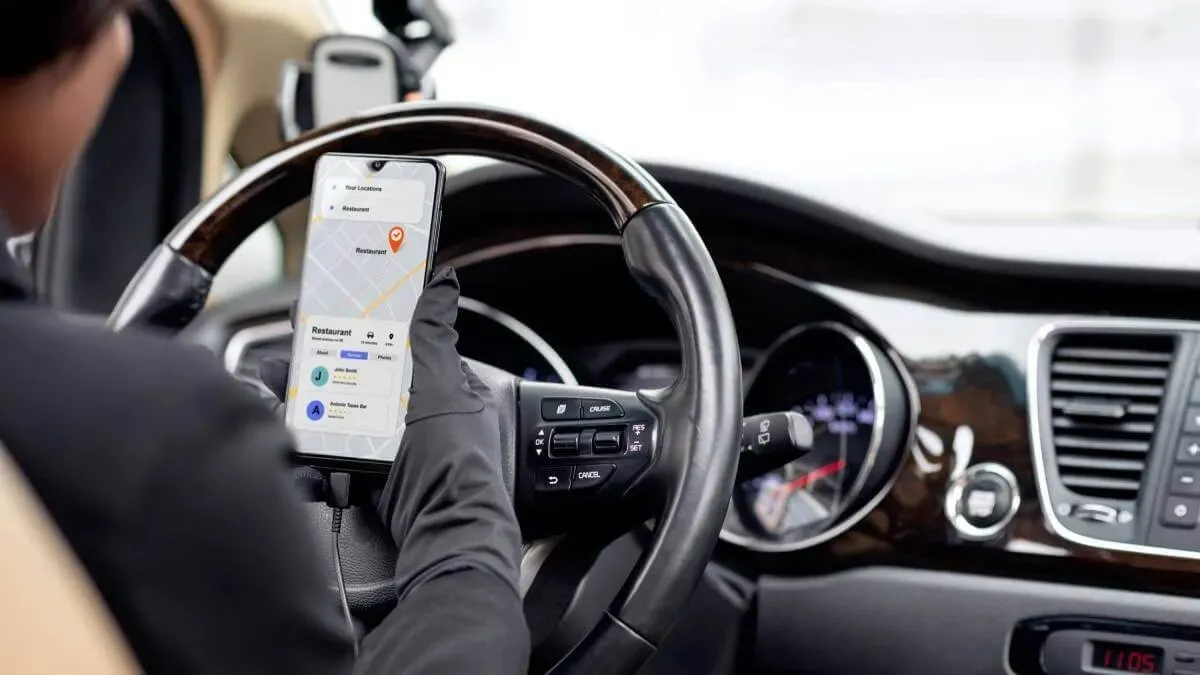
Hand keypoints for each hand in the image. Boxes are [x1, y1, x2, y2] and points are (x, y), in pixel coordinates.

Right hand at [259, 268, 520, 599]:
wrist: (443, 531)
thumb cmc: (455, 460)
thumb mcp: (444, 388)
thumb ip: (434, 336)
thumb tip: (443, 283)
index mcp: (438, 385)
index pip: (396, 342)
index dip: (363, 323)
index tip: (329, 308)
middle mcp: (413, 412)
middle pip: (359, 375)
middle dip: (321, 362)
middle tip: (291, 348)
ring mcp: (390, 444)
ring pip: (339, 410)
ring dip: (306, 399)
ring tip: (277, 383)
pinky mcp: (367, 473)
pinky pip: (332, 449)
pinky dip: (309, 442)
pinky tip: (290, 431)